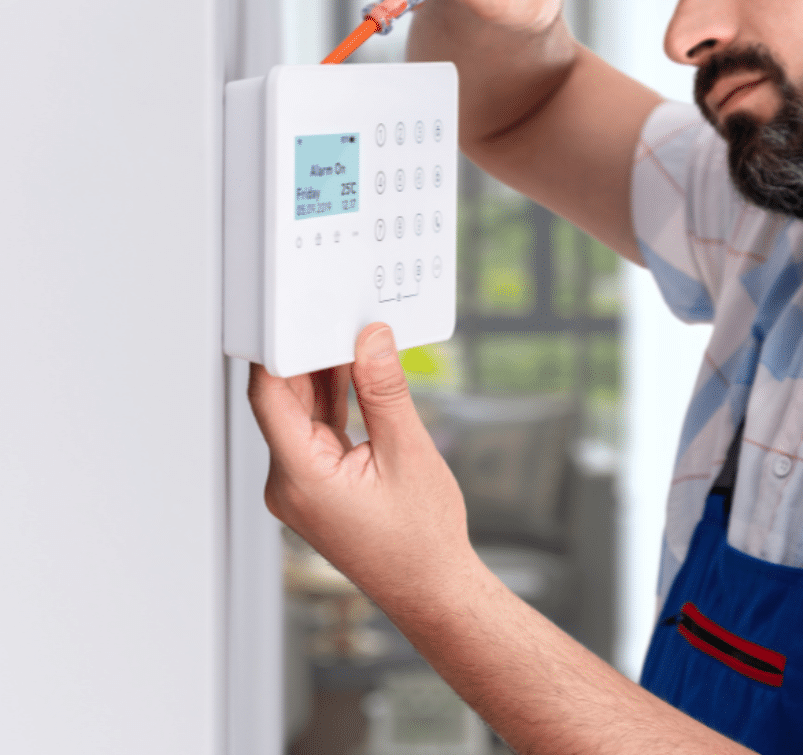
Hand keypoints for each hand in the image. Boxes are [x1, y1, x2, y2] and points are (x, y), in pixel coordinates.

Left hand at [247, 323, 473, 616]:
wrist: (432, 589)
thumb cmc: (421, 539)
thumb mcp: (408, 451)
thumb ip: (384, 390)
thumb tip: (370, 339)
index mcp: (301, 477)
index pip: (270, 396)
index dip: (280, 349)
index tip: (296, 314)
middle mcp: (288, 482)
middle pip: (285, 400)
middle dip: (310, 355)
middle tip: (336, 314)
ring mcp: (301, 485)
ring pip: (302, 413)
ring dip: (326, 376)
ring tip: (353, 338)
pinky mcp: (317, 485)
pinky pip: (318, 430)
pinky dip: (336, 401)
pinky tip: (358, 374)